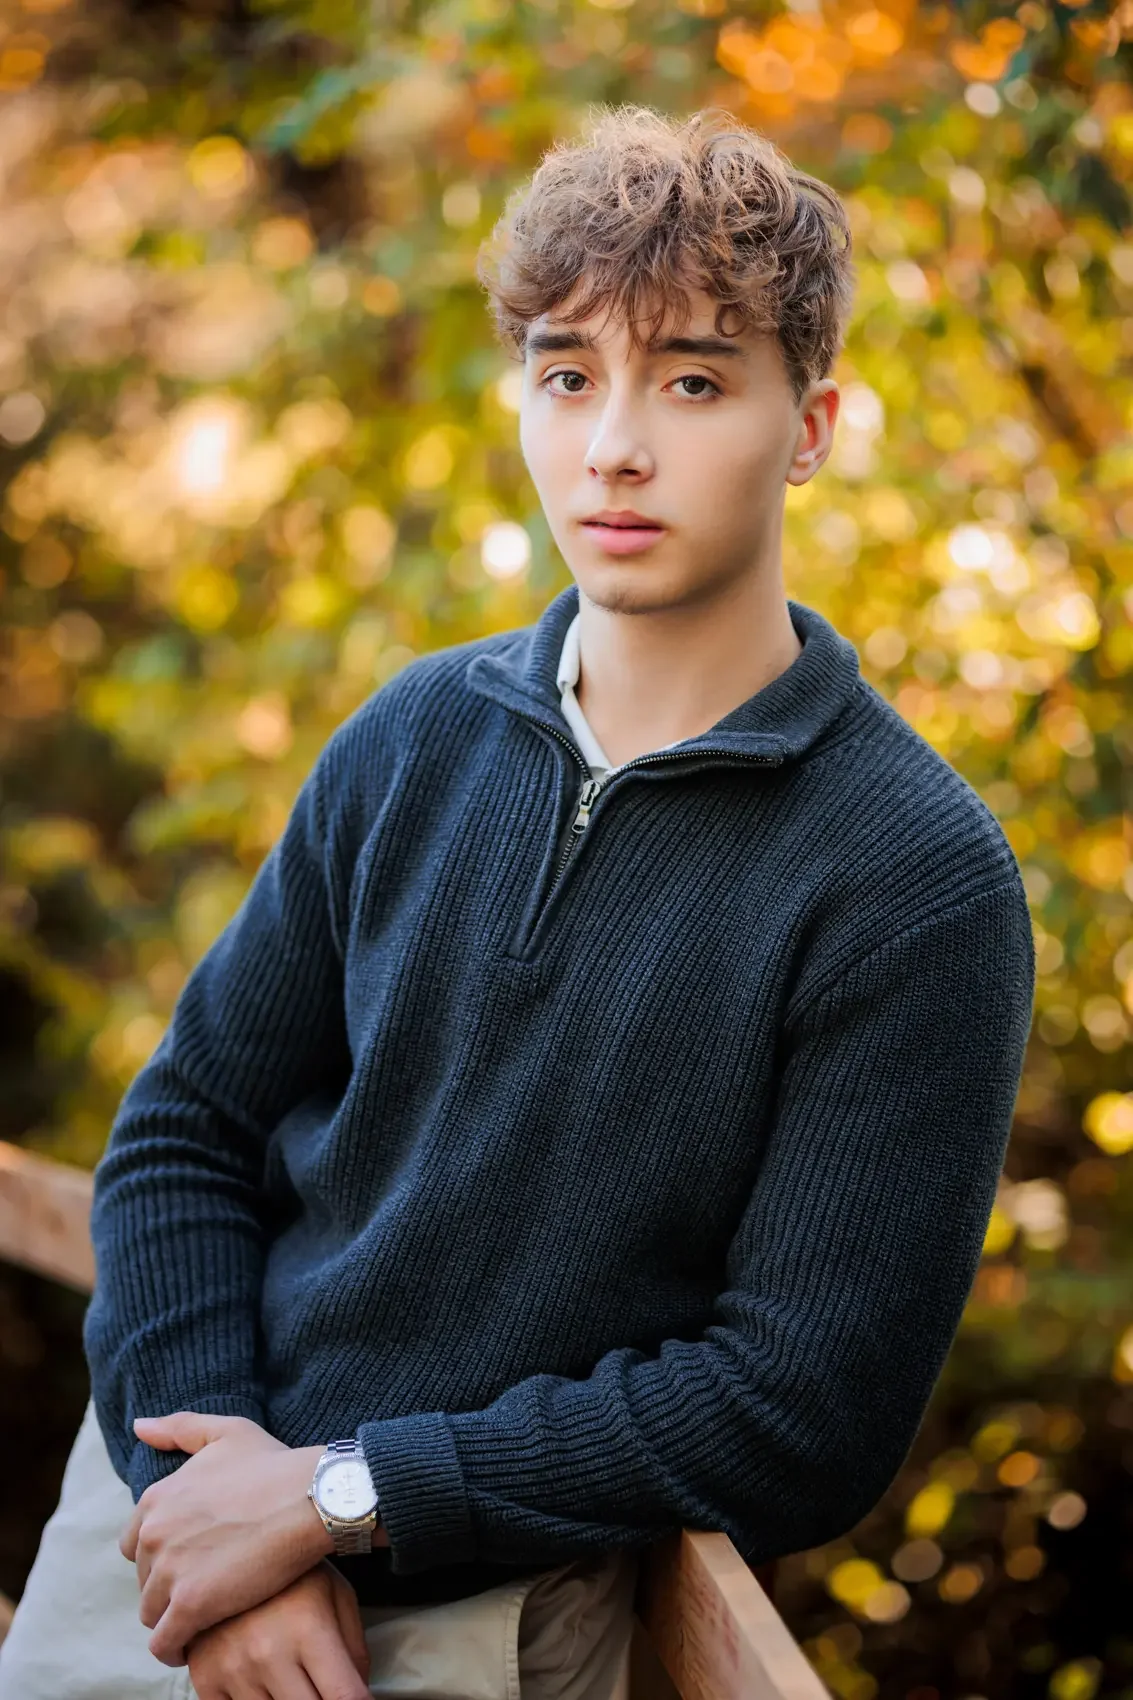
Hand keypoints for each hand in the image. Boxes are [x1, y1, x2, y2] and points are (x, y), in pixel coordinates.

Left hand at [120, 1411, 335, 1664]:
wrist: (312, 1498)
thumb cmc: (276, 1465)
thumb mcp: (227, 1433)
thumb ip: (180, 1428)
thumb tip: (140, 1427)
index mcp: (157, 1497)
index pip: (135, 1544)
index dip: (162, 1555)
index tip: (191, 1561)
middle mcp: (155, 1533)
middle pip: (144, 1580)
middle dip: (168, 1586)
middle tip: (205, 1587)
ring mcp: (171, 1570)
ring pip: (152, 1613)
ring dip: (173, 1618)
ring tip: (204, 1619)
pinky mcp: (191, 1604)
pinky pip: (165, 1643)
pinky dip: (175, 1649)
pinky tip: (195, 1646)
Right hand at [186, 1558, 371, 1699]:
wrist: (231, 1547)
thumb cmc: (294, 1576)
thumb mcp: (337, 1596)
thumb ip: (355, 1651)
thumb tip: (362, 1696)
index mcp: (309, 1627)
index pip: (345, 1696)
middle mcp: (268, 1651)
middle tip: (322, 1684)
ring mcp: (232, 1667)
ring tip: (291, 1675)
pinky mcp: (204, 1678)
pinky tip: (262, 1682)